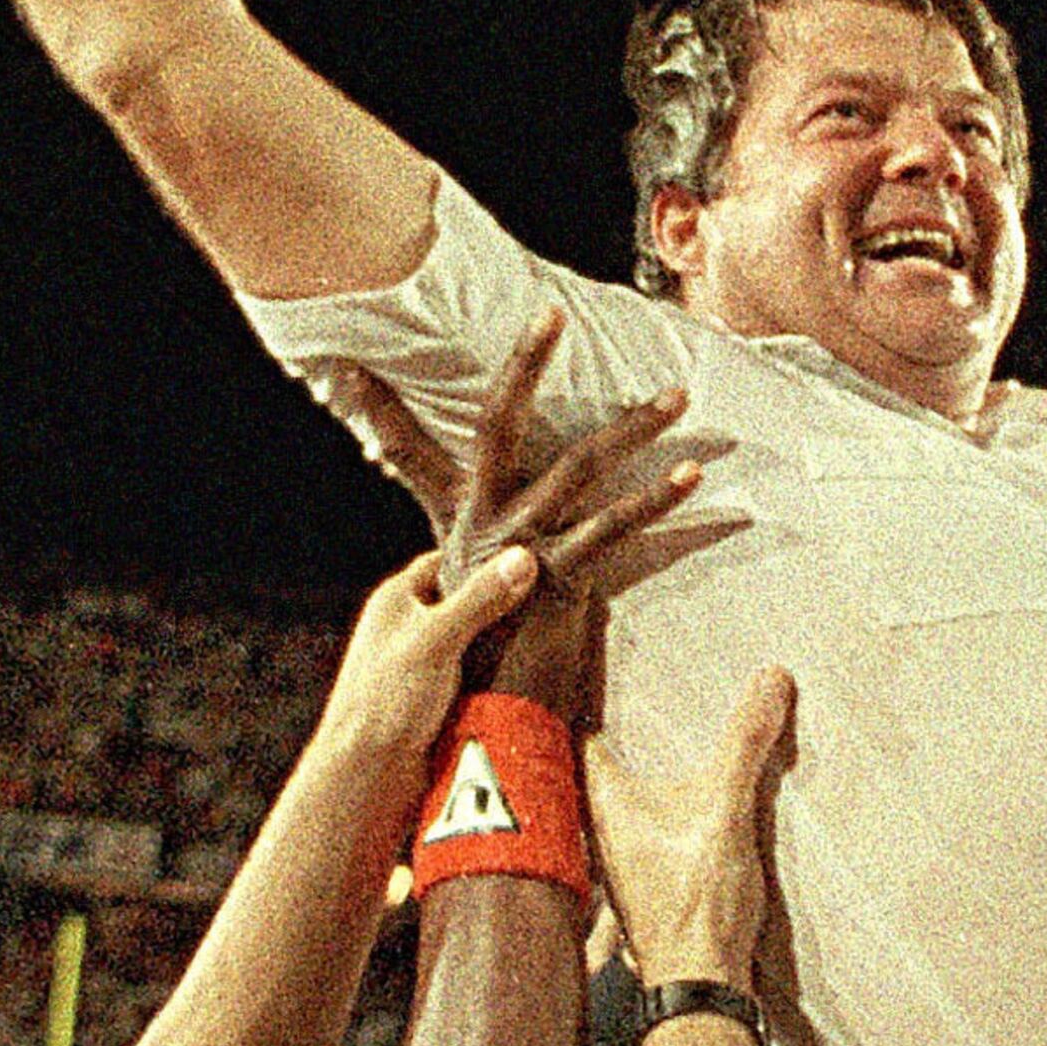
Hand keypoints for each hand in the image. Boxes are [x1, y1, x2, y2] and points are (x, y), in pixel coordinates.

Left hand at [321, 544, 544, 758]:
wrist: (368, 772)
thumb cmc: (388, 698)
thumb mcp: (437, 638)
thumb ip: (480, 598)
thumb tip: (522, 558)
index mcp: (396, 600)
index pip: (444, 562)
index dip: (483, 558)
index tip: (528, 559)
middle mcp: (407, 628)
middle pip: (464, 601)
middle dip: (502, 602)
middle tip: (550, 596)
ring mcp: (422, 665)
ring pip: (474, 641)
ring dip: (504, 642)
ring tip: (550, 632)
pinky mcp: (437, 698)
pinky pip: (476, 675)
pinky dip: (499, 673)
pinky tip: (529, 672)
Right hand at [345, 308, 707, 716]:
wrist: (469, 732)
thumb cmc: (476, 672)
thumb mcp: (469, 605)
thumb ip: (481, 567)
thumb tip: (488, 551)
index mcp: (457, 524)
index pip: (409, 451)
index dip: (379, 409)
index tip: (351, 366)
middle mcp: (482, 524)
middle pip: (498, 425)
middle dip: (526, 364)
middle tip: (552, 313)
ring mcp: (519, 548)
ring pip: (578, 467)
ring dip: (635, 428)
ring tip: (680, 395)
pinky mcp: (556, 581)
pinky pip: (616, 530)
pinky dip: (658, 500)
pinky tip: (695, 475)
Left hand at [587, 668, 793, 990]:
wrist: (699, 981)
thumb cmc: (696, 901)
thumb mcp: (727, 807)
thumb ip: (745, 742)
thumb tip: (770, 679)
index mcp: (604, 799)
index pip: (577, 731)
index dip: (583, 693)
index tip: (595, 658)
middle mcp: (596, 827)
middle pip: (588, 764)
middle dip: (605, 730)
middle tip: (623, 687)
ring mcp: (613, 859)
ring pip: (607, 800)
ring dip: (624, 773)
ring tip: (649, 739)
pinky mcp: (639, 883)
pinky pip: (632, 830)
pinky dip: (645, 809)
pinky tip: (672, 806)